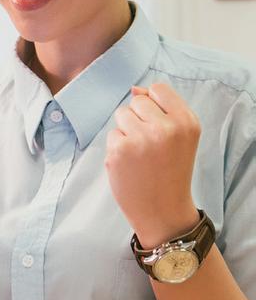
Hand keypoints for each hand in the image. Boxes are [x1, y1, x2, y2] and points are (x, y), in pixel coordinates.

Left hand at [105, 82, 200, 248]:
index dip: (153, 104)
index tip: (158, 124)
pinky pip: (112, 134)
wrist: (164, 211)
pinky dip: (117, 148)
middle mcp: (166, 128)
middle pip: (137, 101)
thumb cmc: (170, 170)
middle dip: (138, 119)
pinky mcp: (119, 150)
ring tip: (141, 154)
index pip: (158, 89)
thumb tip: (134, 88)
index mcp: (187, 122)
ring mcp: (141, 138)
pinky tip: (130, 164)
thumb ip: (161, 109)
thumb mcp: (179, 137)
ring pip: (121, 115)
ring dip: (126, 132)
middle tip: (150, 145)